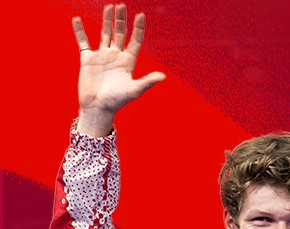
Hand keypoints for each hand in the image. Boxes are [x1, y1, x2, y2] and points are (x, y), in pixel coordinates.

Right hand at [74, 6, 165, 136]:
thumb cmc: (117, 101)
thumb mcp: (134, 90)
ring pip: (104, 34)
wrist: (98, 107)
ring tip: (109, 7)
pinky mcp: (87, 59)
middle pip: (120, 33)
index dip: (138, 28)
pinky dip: (80, 31)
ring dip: (106, 21)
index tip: (141, 15)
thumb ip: (147, 82)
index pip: (135, 41)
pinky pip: (83, 42)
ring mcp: (102, 57)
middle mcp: (116, 56)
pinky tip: (77, 19)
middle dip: (121, 20)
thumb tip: (163, 76)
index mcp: (128, 62)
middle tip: (122, 5)